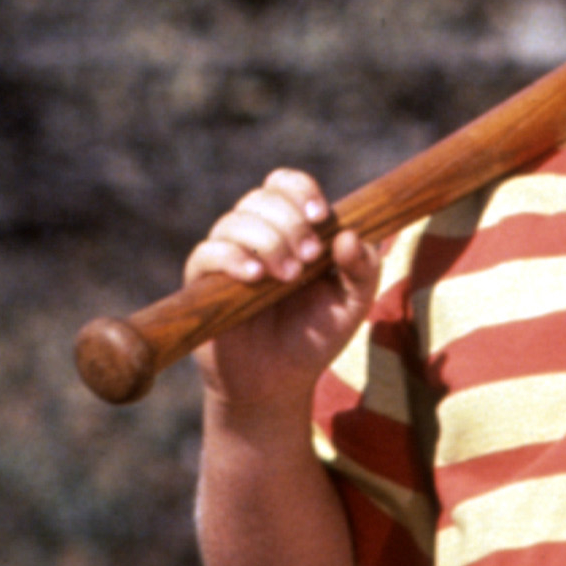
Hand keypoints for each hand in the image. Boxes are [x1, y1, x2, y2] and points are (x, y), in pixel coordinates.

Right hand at [183, 169, 379, 415]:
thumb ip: (363, 269)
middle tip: (310, 257)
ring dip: (267, 241)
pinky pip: (207, 253)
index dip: (300, 189)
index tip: (320, 216)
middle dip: (290, 222)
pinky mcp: (202, 282)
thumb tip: (349, 236)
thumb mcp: (352, 304)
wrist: (278, 382)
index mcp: (290, 228)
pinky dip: (232, 258)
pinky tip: (256, 279)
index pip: (284, 184)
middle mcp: (255, 234)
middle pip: (261, 198)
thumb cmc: (316, 335)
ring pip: (235, 221)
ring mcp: (227, 255)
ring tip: (288, 277)